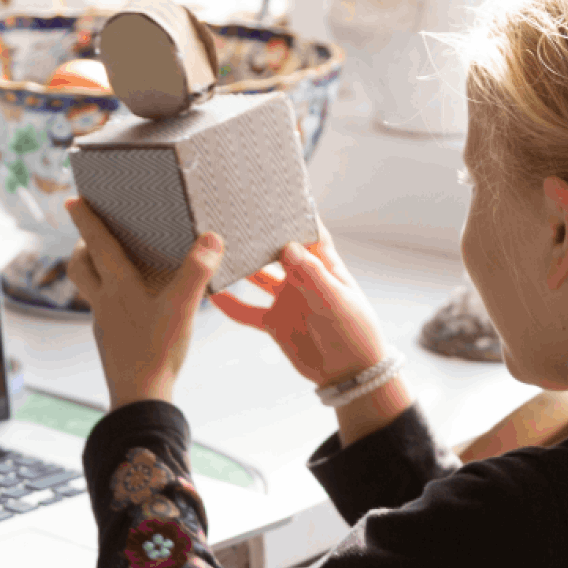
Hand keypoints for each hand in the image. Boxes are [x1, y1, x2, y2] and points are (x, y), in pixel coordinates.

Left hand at [65, 196, 224, 410]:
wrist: (139, 397)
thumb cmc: (157, 352)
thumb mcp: (182, 308)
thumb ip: (196, 272)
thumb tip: (210, 238)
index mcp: (118, 286)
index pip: (96, 244)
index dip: (85, 219)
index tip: (73, 199)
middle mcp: (105, 301)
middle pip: (79, 266)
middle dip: (81, 245)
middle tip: (92, 234)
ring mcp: (105, 322)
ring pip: (89, 288)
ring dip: (93, 270)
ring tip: (112, 263)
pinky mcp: (111, 339)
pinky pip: (104, 309)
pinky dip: (111, 296)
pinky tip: (132, 302)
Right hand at [209, 220, 388, 387]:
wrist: (349, 373)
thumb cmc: (354, 333)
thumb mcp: (334, 301)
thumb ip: (311, 275)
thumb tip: (287, 247)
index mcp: (323, 266)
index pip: (309, 233)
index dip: (295, 214)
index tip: (276, 195)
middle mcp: (302, 278)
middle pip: (278, 250)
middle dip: (261, 235)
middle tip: (236, 217)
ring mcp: (287, 299)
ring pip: (259, 277)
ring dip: (242, 267)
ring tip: (218, 250)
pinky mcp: (276, 322)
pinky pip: (248, 312)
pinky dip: (232, 305)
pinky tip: (213, 295)